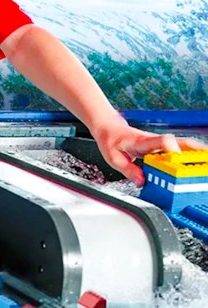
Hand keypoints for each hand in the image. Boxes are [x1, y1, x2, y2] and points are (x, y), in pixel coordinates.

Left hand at [91, 117, 205, 184]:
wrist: (110, 128)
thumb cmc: (112, 141)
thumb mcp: (113, 157)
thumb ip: (128, 170)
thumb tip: (143, 181)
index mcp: (142, 142)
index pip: (160, 141)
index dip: (172, 148)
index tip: (178, 158)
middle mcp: (155, 141)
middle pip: (180, 143)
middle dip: (195, 152)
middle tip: (205, 164)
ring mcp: (160, 143)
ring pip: (184, 145)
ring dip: (198, 153)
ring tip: (206, 165)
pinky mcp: (163, 146)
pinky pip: (181, 149)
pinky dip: (193, 155)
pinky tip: (201, 162)